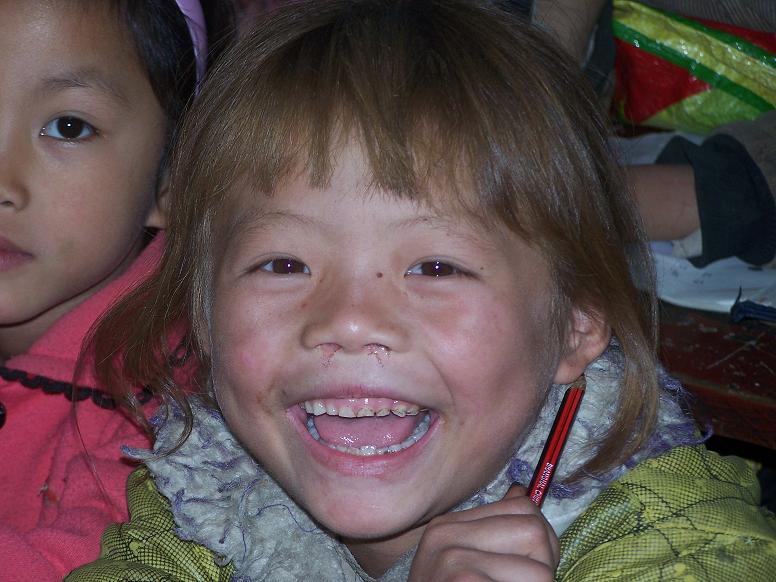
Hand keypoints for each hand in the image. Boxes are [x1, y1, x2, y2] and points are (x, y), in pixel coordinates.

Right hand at [408, 485, 559, 581]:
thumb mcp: (461, 563)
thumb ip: (492, 531)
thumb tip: (520, 493)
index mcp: (447, 527)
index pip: (522, 507)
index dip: (539, 540)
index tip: (524, 566)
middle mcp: (445, 537)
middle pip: (535, 532)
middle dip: (542, 566)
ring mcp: (452, 562)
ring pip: (540, 570)